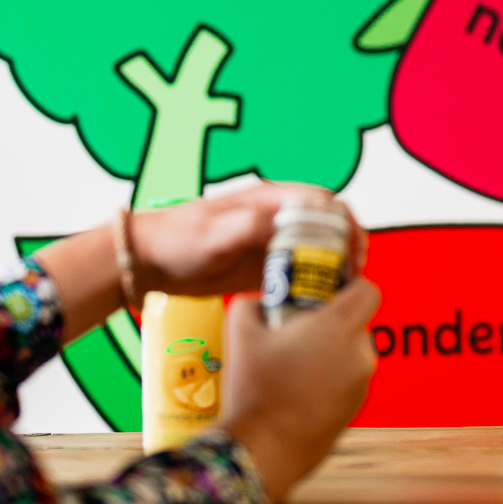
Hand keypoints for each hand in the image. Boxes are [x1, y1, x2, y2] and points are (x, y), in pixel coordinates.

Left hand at [126, 182, 366, 300]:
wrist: (149, 262)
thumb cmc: (177, 239)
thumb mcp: (214, 232)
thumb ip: (249, 226)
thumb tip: (285, 225)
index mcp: (269, 200)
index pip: (322, 201)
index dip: (344, 221)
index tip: (353, 247)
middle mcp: (275, 219)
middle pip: (326, 226)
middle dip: (347, 246)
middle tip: (352, 275)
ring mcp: (270, 245)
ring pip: (316, 252)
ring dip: (333, 268)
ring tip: (341, 292)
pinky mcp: (262, 269)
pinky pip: (297, 275)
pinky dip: (312, 286)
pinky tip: (317, 304)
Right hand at [219, 279, 380, 501]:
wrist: (263, 451)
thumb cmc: (255, 389)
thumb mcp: (240, 332)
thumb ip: (251, 303)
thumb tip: (257, 299)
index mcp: (339, 326)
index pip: (368, 289)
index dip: (350, 284)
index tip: (326, 292)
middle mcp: (359, 353)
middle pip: (356, 323)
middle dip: (330, 323)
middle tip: (297, 330)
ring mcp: (361, 385)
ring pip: (352, 354)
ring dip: (330, 353)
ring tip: (292, 365)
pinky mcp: (356, 410)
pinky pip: (347, 381)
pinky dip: (330, 380)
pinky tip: (297, 392)